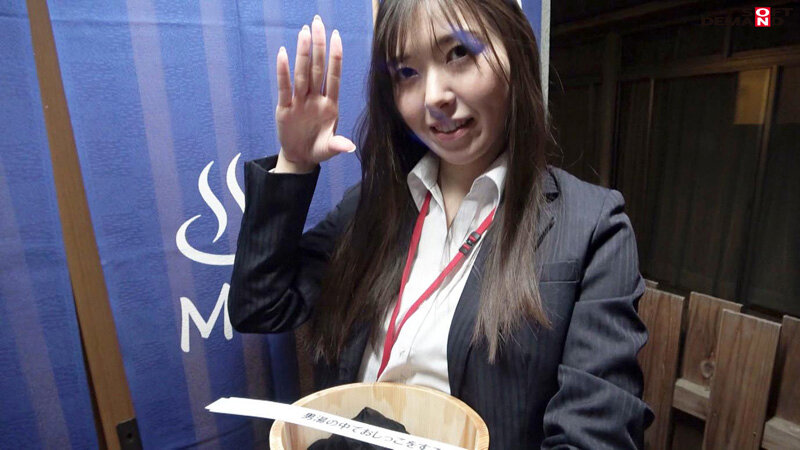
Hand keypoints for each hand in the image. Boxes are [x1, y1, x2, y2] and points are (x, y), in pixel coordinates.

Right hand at [274, 15, 354, 172]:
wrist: (300, 157)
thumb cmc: (318, 149)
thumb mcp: (329, 149)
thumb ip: (337, 145)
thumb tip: (349, 147)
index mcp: (330, 105)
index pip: (333, 76)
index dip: (335, 57)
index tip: (336, 36)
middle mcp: (315, 98)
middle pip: (317, 69)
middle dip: (318, 46)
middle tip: (317, 23)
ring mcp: (300, 101)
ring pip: (302, 73)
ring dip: (303, 53)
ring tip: (304, 32)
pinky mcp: (285, 107)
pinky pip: (284, 87)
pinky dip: (283, 71)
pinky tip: (283, 54)